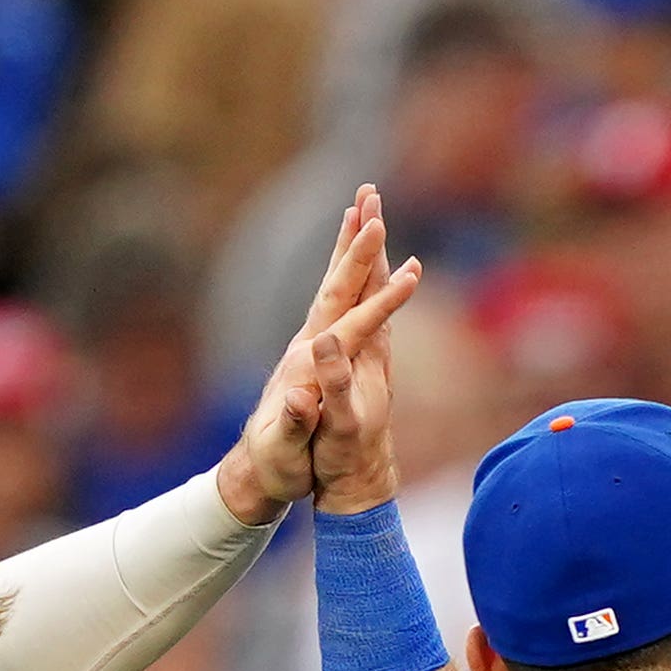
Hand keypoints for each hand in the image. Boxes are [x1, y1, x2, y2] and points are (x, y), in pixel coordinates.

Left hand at [213, 188, 424, 526]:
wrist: (257, 469)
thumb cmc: (277, 464)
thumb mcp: (286, 450)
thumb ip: (295, 423)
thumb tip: (303, 397)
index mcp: (309, 366)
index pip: (352, 324)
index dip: (383, 299)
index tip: (413, 272)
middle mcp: (308, 346)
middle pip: (337, 286)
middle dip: (358, 245)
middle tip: (371, 201)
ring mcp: (310, 346)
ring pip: (335, 286)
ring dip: (350, 248)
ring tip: (362, 211)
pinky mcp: (314, 352)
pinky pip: (339, 302)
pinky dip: (351, 277)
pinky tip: (360, 263)